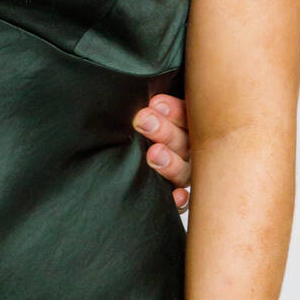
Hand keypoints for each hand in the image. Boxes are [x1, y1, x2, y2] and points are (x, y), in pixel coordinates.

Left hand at [136, 94, 190, 210]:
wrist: (113, 167)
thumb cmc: (132, 127)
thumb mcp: (145, 114)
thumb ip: (150, 107)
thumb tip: (145, 97)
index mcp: (180, 126)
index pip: (185, 116)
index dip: (174, 111)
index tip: (155, 103)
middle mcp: (184, 150)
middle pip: (183, 142)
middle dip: (164, 130)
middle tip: (143, 121)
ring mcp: (180, 174)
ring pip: (183, 170)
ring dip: (170, 162)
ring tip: (154, 154)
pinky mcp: (173, 196)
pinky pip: (182, 202)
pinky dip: (179, 200)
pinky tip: (177, 196)